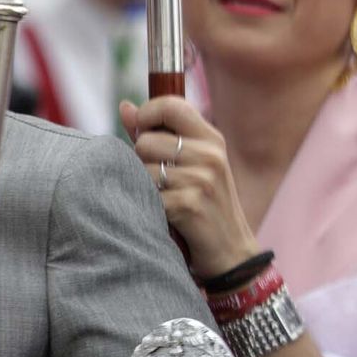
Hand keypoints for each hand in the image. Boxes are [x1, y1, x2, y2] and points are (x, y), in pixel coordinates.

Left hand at [121, 96, 261, 279]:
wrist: (231, 251)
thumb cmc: (205, 204)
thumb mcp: (193, 163)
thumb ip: (157, 134)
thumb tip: (125, 106)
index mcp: (212, 138)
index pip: (171, 105)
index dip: (147, 113)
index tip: (141, 130)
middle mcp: (210, 155)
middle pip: (146, 141)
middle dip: (141, 161)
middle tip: (159, 180)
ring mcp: (201, 180)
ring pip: (141, 170)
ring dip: (142, 187)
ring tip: (162, 198)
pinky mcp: (189, 205)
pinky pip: (147, 196)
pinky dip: (147, 208)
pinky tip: (163, 216)